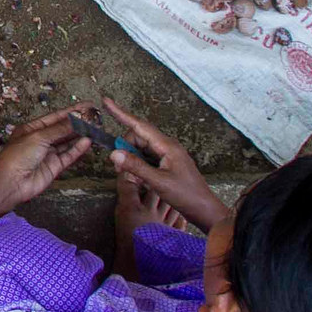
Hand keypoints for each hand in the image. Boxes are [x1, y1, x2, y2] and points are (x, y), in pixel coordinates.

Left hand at [0, 104, 94, 214]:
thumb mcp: (38, 137)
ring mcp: (48, 153)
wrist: (11, 183)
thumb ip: (59, 129)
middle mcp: (41, 140)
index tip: (88, 106)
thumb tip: (77, 119)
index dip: (72, 111)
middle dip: (79, 123)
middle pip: (63, 129)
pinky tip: (88, 142)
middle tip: (96, 117)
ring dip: (81, 135)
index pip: (56, 117)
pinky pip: (69, 156)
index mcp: (32, 128)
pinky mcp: (54, 167)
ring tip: (96, 128)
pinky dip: (78, 149)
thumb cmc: (18, 155)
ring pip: (68, 142)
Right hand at [101, 97, 230, 232]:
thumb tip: (114, 154)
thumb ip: (136, 166)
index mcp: (167, 146)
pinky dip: (139, 166)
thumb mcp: (158, 182)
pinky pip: (147, 159)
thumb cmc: (186, 195)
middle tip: (118, 167)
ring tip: (129, 176)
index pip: (139, 125)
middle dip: (125, 148)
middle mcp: (167, 147)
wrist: (204, 210)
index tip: (107, 102)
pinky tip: (138, 179)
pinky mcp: (167, 164)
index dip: (121, 114)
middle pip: (138, 138)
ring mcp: (168, 155)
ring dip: (132, 159)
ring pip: (142, 149)